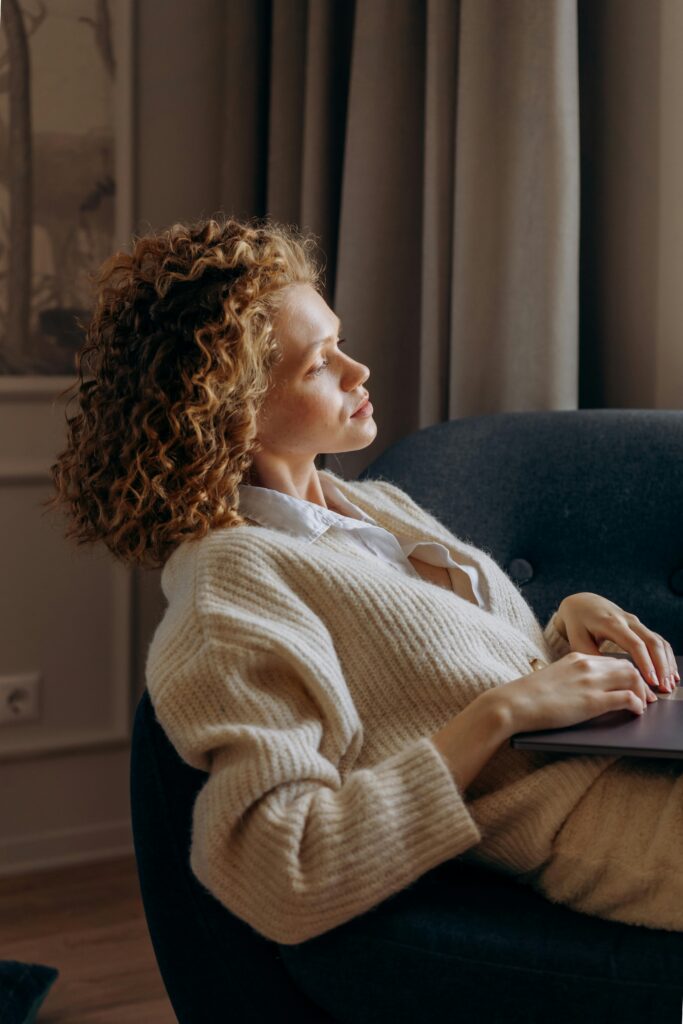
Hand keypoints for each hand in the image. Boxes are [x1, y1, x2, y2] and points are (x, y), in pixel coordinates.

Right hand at [495, 651, 658, 735]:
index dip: (626, 672)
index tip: (630, 684)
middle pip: (627, 666)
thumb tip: (582, 690)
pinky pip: (628, 698)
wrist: (515, 703)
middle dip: (639, 680)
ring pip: (633, 678)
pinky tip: (635, 712)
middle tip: (644, 695)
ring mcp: (591, 682)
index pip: (612, 660)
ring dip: (642, 692)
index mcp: (576, 657)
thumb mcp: (553, 678)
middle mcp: (587, 665)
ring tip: (643, 704)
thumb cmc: (527, 695)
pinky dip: (637, 704)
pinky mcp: (593, 701)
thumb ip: (571, 678)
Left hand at [555, 592, 678, 692]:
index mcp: (611, 623)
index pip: (634, 643)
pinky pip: (658, 641)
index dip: (645, 663)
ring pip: (659, 641)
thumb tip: (608, 677)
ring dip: (666, 663)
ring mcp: (636, 623)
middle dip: (661, 666)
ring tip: (669, 684)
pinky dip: (666, 657)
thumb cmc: (578, 624)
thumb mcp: (578, 640)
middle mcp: (628, 620)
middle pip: (652, 642)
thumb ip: (591, 657)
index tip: (651, 681)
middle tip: (664, 688)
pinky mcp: (640, 627)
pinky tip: (670, 673)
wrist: (582, 603)